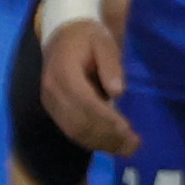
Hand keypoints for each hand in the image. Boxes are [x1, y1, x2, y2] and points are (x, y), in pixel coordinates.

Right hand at [42, 16, 137, 155]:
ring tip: (128, 149)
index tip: (127, 129)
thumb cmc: (87, 37)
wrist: (61, 35)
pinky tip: (112, 145)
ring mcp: (50, 102)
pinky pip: (71, 130)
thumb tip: (118, 91)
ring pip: (74, 130)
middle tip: (134, 145)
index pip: (84, 101)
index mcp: (63, 71)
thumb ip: (110, 64)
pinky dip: (92, 141)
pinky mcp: (54, 110)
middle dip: (107, 136)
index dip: (106, 118)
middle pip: (78, 120)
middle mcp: (52, 91)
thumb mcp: (103, 41)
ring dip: (101, 143)